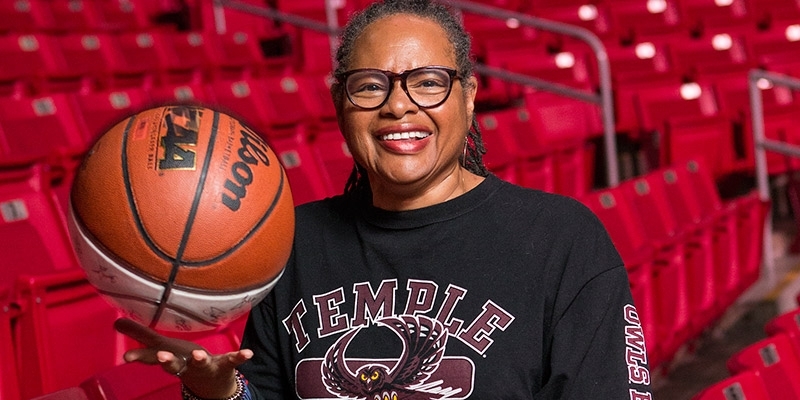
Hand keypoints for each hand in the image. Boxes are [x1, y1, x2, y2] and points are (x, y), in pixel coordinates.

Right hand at [114, 318, 252, 397]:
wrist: (210, 386)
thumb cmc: (184, 361)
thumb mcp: (161, 348)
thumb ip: (140, 335)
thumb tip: (115, 322)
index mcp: (171, 358)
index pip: (152, 357)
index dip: (140, 357)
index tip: (126, 358)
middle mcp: (186, 364)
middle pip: (175, 364)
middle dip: (168, 361)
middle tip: (162, 357)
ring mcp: (205, 366)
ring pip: (201, 364)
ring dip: (199, 360)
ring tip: (199, 355)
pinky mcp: (224, 365)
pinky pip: (232, 361)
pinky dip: (240, 357)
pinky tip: (248, 353)